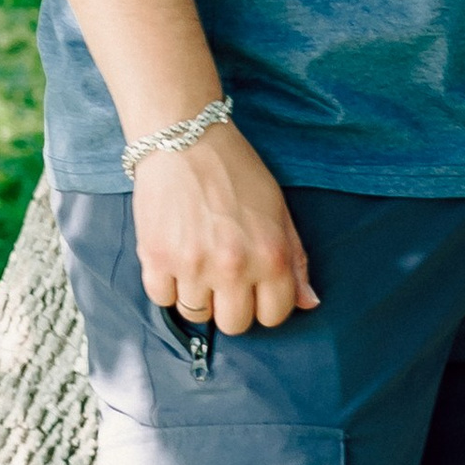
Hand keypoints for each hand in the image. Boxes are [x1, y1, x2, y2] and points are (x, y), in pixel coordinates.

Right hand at [133, 122, 317, 332]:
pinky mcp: (155, 258)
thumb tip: (309, 303)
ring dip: (198, 294)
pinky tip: (174, 258)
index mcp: (270, 257)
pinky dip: (166, 285)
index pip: (274, 315)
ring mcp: (192, 266)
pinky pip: (161, 298)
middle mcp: (233, 267)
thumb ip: (295, 260)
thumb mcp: (279, 210)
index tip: (254, 289)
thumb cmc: (237, 172)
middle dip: (231, 306)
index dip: (265, 305)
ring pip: (196, 314)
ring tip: (197, 261)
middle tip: (223, 279)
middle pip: (234, 324)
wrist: (185, 140)